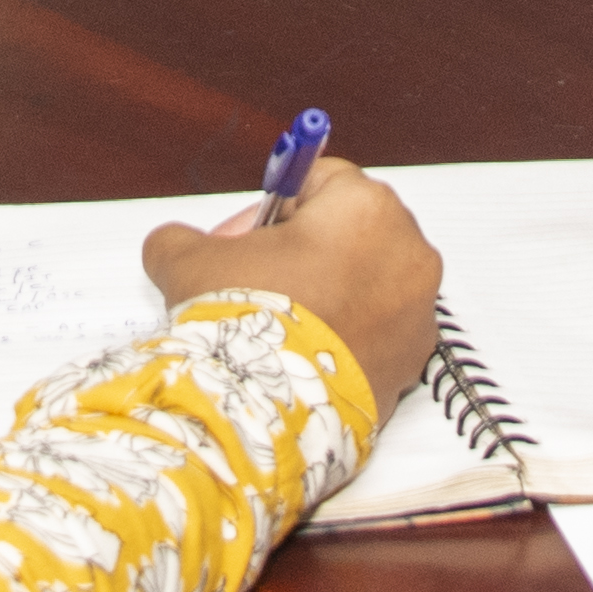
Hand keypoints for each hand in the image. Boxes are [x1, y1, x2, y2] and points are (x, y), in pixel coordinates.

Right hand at [140, 158, 442, 423]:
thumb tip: (174, 244)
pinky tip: (309, 351)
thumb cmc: (247, 323)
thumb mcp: (189, 260)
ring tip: (284, 321)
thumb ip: (184, 237)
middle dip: (307, 248)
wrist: (266, 409)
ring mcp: (418, 308)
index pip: (319, 181)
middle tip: (261, 280)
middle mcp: (407, 250)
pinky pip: (383, 327)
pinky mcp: (415, 357)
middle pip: (350, 228)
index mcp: (365, 207)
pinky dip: (353, 332)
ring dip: (333, 289)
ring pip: (370, 278)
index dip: (272, 209)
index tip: (247, 239)